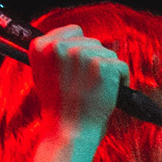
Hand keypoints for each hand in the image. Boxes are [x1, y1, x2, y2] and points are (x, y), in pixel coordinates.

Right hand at [28, 23, 126, 142]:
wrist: (68, 131)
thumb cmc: (58, 107)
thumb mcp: (43, 75)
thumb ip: (53, 54)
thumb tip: (72, 42)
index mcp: (41, 46)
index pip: (74, 30)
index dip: (79, 49)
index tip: (77, 69)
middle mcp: (60, 46)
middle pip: (92, 42)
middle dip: (93, 61)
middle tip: (84, 85)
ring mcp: (82, 54)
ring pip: (107, 53)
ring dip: (106, 71)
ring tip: (94, 91)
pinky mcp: (102, 64)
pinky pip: (120, 66)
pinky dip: (120, 80)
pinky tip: (109, 94)